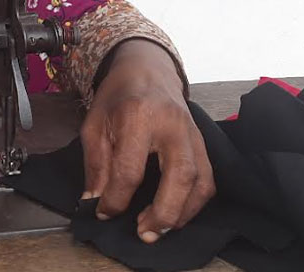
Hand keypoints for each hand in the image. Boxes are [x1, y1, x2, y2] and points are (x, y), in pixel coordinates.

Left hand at [80, 39, 213, 243]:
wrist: (146, 69)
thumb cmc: (117, 97)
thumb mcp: (94, 124)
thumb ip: (95, 164)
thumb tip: (94, 201)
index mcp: (137, 116)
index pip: (130, 169)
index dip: (115, 199)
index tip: (103, 212)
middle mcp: (171, 124)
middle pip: (179, 176)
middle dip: (163, 213)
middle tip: (144, 233)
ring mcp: (192, 133)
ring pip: (201, 180)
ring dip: (183, 213)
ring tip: (160, 229)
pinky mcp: (203, 142)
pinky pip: (209, 178)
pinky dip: (196, 202)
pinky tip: (177, 213)